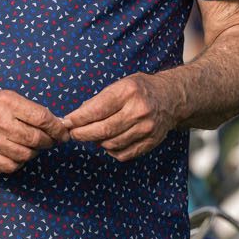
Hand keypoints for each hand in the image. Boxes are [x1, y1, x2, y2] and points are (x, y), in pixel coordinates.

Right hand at [0, 89, 69, 173]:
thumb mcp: (7, 97)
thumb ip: (30, 110)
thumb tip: (58, 124)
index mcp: (7, 102)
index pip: (41, 118)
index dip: (57, 128)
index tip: (63, 132)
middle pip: (36, 139)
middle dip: (49, 142)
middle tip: (52, 141)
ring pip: (26, 155)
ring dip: (35, 152)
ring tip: (34, 146)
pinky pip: (12, 166)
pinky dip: (20, 162)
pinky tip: (19, 153)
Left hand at [62, 73, 179, 160]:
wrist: (171, 98)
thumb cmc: (141, 89)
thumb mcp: (120, 84)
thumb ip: (98, 100)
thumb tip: (76, 117)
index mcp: (128, 92)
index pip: (97, 110)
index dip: (79, 119)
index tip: (67, 122)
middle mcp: (139, 111)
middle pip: (103, 130)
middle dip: (82, 134)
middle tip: (73, 133)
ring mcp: (146, 128)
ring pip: (111, 144)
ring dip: (96, 142)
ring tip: (91, 135)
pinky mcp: (150, 142)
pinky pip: (123, 154)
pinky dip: (111, 150)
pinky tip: (108, 142)